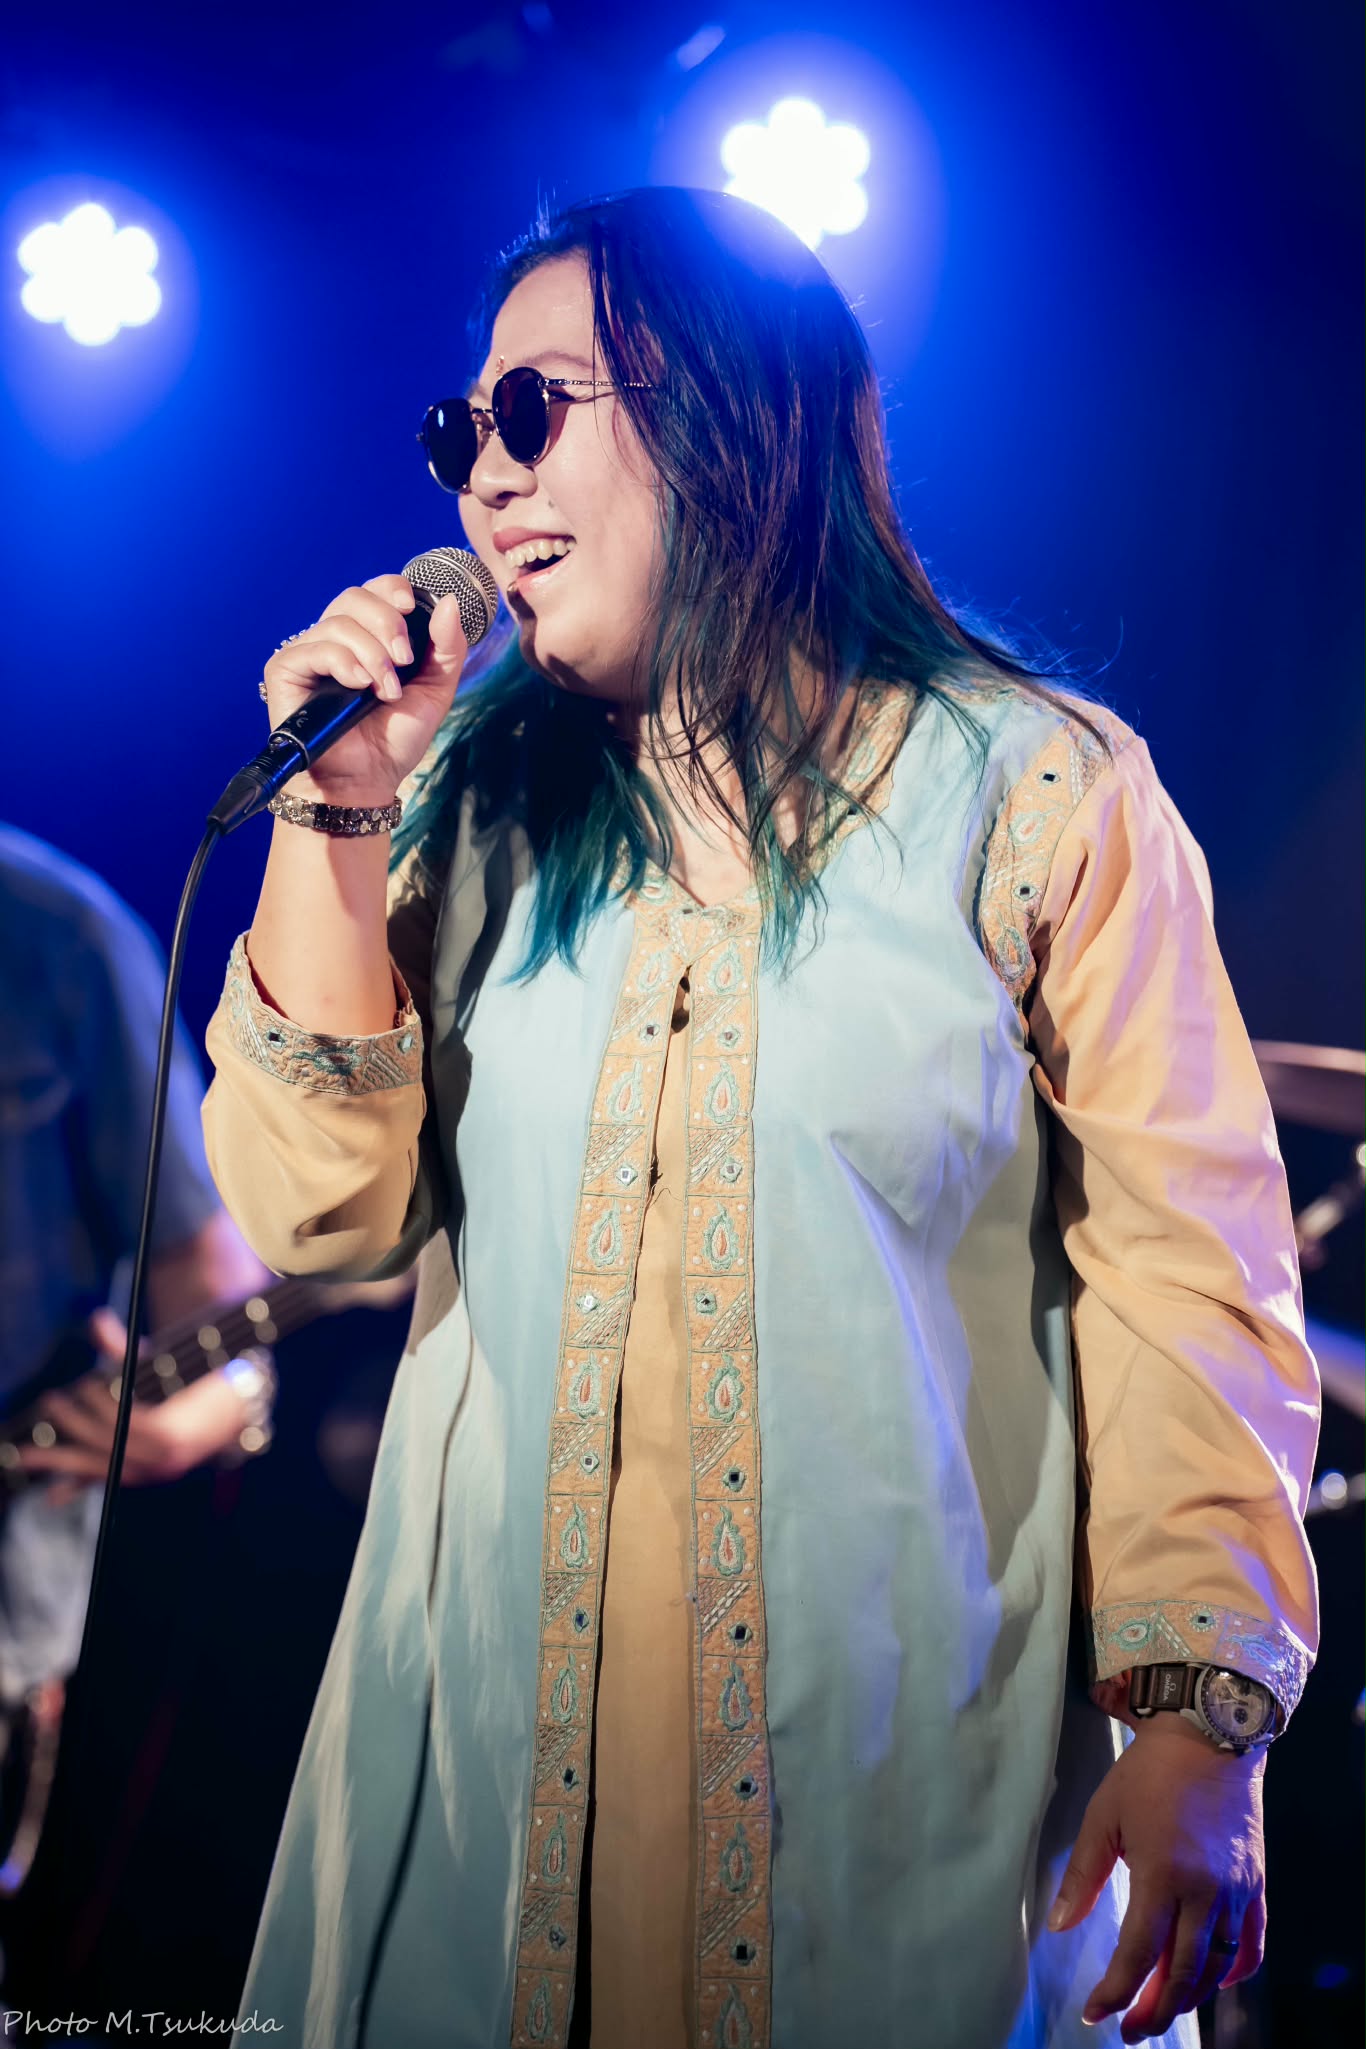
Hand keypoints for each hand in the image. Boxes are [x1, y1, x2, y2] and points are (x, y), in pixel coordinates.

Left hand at [17, 1309, 259, 1500]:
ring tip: (24, 1455)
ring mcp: (151, 1474)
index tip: (86, 1384)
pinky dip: (78, 1485)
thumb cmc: (196, 1380)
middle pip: (109, 1448)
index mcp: (175, 1433)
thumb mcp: (164, 1362)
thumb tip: (95, 1321)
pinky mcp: (141, 1478)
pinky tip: (52, 1495)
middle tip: (51, 1401)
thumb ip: (125, 1347)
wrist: (230, 1412)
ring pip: (101, 1469)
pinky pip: (106, 1481)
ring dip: (62, 1461)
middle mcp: (163, 1462)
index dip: (104, 1407)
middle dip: (76, 1426)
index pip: (130, 1425)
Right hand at [261, 572, 471, 801]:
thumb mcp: (434, 690)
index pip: (373, 591)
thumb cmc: (393, 739)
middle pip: (354, 597)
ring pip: (339, 622)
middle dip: (387, 623)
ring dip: (372, 654)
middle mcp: (336, 639)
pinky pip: (317, 647)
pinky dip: (345, 663)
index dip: (391, 589)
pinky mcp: (286, 669)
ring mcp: (309, 652)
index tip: (411, 608)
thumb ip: (447, 648)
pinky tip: (359, 686)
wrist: (365, 781)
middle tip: (403, 661)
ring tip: (385, 691)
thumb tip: (450, 601)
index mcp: (368, 637)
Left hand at [1049, 1715, 1265, 2041]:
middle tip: (1132, 2032)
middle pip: (1183, 1974)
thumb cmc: (1146, 1774)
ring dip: (1189, 1997)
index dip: (1115, 1991)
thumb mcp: (1102, 1816)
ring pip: (1217, 1967)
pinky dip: (1232, 1972)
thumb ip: (1082, 1877)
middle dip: (1155, 2011)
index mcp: (1162, 1875)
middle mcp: (1205, 1892)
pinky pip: (1250, 1945)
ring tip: (1162, 2011)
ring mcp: (1236, 1891)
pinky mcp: (1255, 1884)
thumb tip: (1060, 1928)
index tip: (1095, 2015)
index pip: (1139, 1954)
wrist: (1208, 1735)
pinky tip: (1209, 1981)